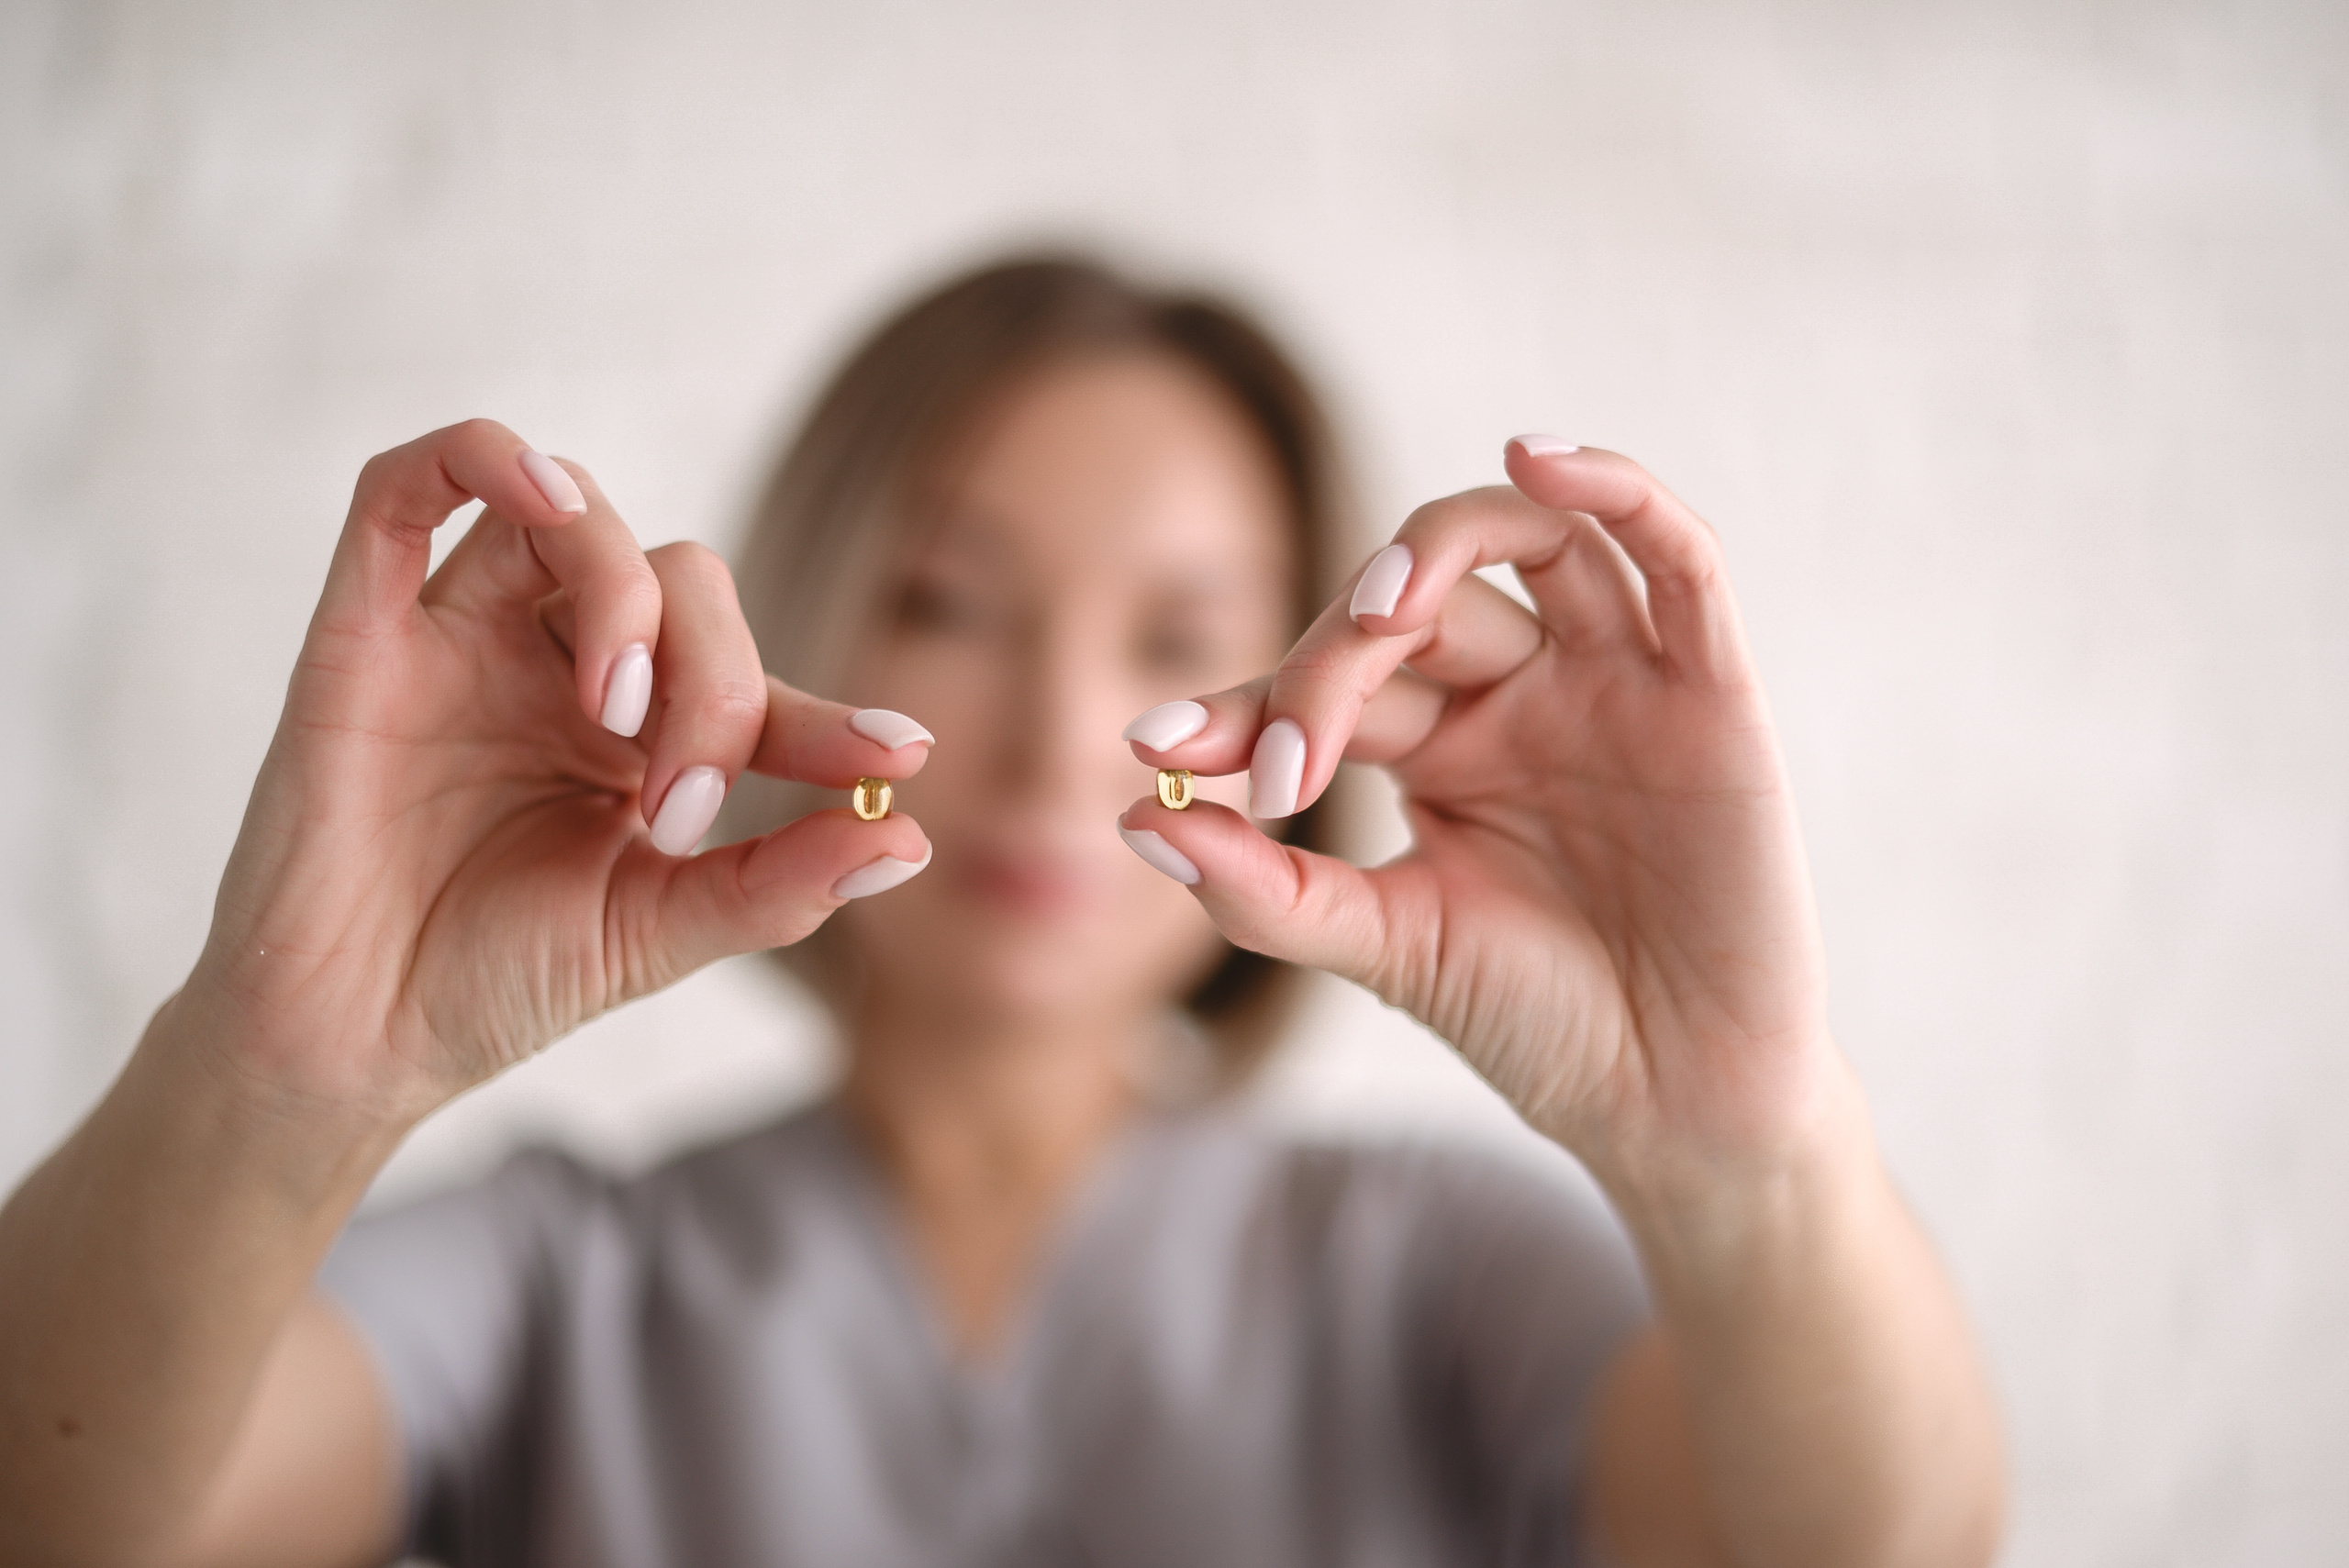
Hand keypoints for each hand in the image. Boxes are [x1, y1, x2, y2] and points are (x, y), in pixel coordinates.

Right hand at [175, 419, 934, 1125]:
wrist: (352, 1043)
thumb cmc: (495, 983)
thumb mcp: (656, 934)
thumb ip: (776, 884)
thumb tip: (910, 841)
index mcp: (640, 736)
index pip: (756, 682)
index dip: (829, 715)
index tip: (901, 754)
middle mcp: (560, 667)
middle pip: (679, 579)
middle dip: (714, 681)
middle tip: (682, 801)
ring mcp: (467, 640)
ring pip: (570, 514)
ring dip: (620, 588)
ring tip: (620, 706)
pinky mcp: (366, 629)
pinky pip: (409, 487)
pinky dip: (485, 459)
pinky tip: (545, 497)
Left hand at [1120, 440, 1834, 1183]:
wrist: (1677, 1106)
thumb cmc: (1538, 1025)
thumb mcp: (1388, 950)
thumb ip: (1266, 888)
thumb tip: (1132, 815)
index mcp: (1440, 747)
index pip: (1325, 677)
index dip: (1243, 704)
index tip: (1155, 745)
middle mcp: (1523, 693)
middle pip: (1413, 603)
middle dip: (1330, 658)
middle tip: (1284, 753)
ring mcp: (1615, 682)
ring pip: (1533, 541)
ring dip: (1444, 543)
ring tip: (1378, 603)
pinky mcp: (1710, 690)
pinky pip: (1675, 556)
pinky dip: (1617, 489)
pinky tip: (1536, 460)